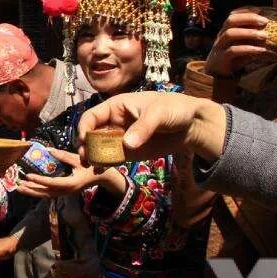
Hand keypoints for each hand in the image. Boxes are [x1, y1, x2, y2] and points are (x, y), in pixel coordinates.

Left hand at [14, 149, 122, 198]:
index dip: (39, 180)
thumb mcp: (78, 159)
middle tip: (18, 184)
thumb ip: (63, 155)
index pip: (51, 183)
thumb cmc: (91, 167)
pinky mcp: (64, 193)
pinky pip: (49, 194)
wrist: (101, 177)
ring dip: (32, 192)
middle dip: (31, 189)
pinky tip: (30, 188)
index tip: (28, 175)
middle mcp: (66, 191)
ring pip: (46, 195)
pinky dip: (38, 192)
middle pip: (45, 192)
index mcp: (70, 183)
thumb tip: (48, 150)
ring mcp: (65, 193)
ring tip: (19, 188)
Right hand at [76, 91, 226, 163]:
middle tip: (86, 158)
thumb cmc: (173, 109)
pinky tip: (101, 170)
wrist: (191, 124)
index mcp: (116, 107)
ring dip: (93, 157)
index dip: (84, 127)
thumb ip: (143, 128)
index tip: (84, 140)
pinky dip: (104, 164)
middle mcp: (114, 122)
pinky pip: (112, 158)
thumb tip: (126, 144)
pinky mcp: (129, 152)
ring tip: (92, 166)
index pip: (92, 116)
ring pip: (99, 148)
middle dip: (86, 146)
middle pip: (92, 134)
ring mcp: (120, 138)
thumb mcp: (158, 113)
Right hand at [204, 9, 270, 76]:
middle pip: (230, 21)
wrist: (218, 74)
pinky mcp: (221, 58)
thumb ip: (252, 37)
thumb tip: (272, 31)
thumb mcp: (243, 44)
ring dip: (249, 33)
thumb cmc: (235, 57)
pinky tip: (261, 50)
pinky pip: (233, 51)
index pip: (233, 15)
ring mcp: (220, 46)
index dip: (246, 10)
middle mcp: (221, 36)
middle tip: (265, 22)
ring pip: (230, 34)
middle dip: (248, 18)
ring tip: (264, 35)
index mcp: (226, 30)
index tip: (260, 10)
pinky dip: (248, 49)